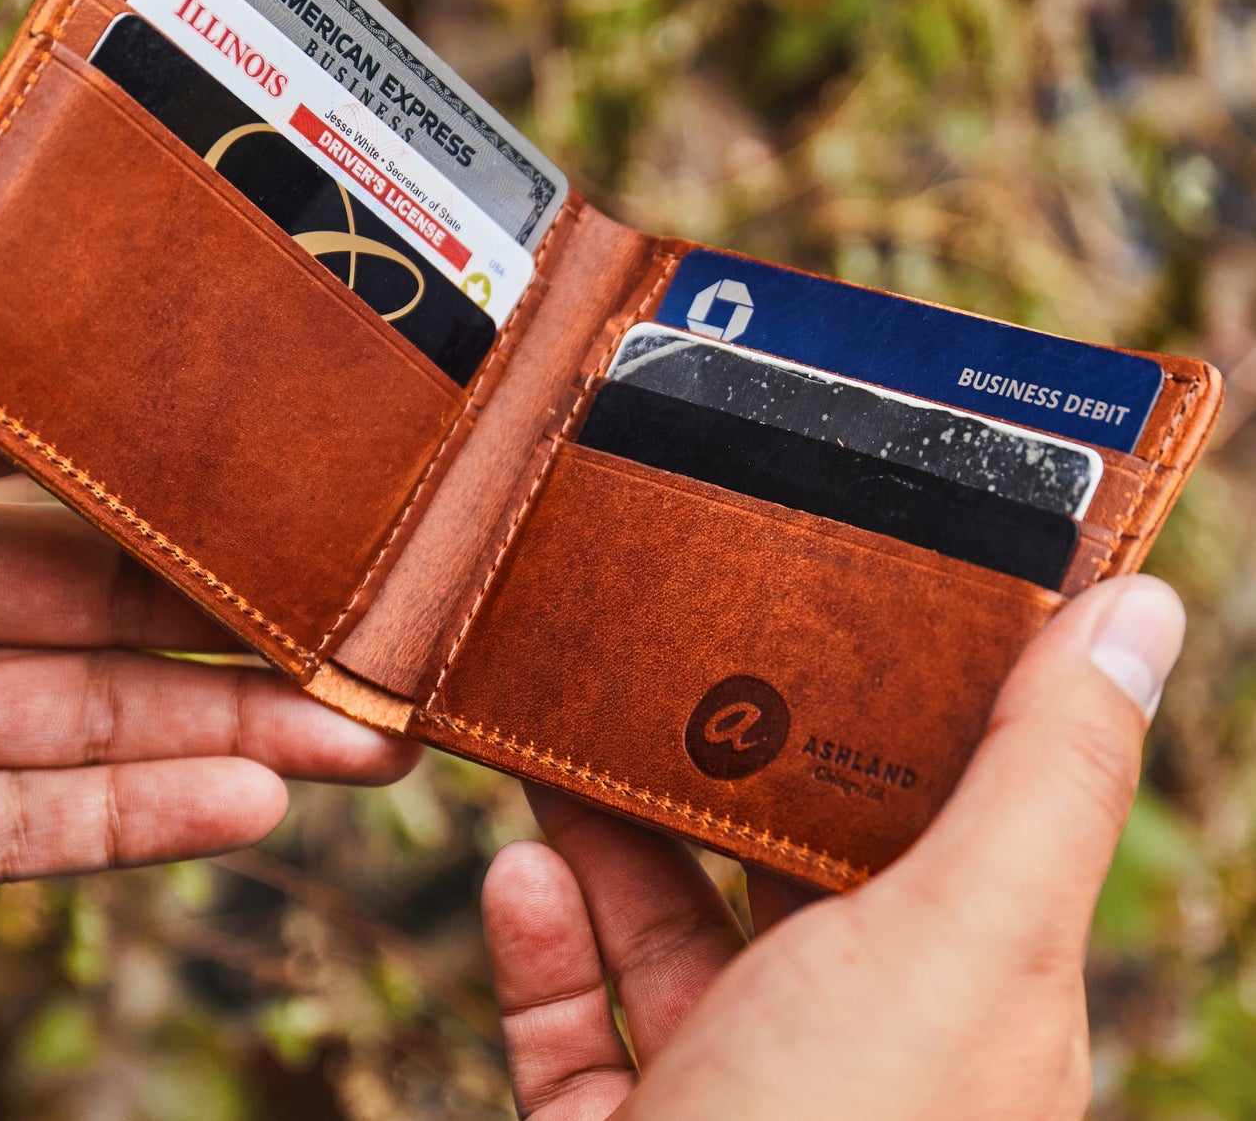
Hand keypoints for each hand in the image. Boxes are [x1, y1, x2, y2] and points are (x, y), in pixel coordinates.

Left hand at [0, 56, 416, 929]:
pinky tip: (262, 801)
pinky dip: (141, 826)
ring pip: (98, 719)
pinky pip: (18, 834)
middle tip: (391, 601)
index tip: (325, 444)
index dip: (202, 443)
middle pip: (121, 586)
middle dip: (260, 602)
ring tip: (377, 725)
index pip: (73, 436)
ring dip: (240, 726)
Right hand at [483, 575, 1183, 1119]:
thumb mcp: (961, 943)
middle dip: (707, 759)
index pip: (939, 811)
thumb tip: (1145, 606)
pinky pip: (577, 1021)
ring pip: (662, 931)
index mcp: (964, 989)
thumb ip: (1040, 775)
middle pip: (778, 863)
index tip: (821, 593)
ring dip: (603, 836)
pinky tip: (518, 870)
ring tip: (550, 741)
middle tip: (647, 652)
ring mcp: (731, 1100)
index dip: (888, 704)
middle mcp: (857, 1045)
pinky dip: (544, 941)